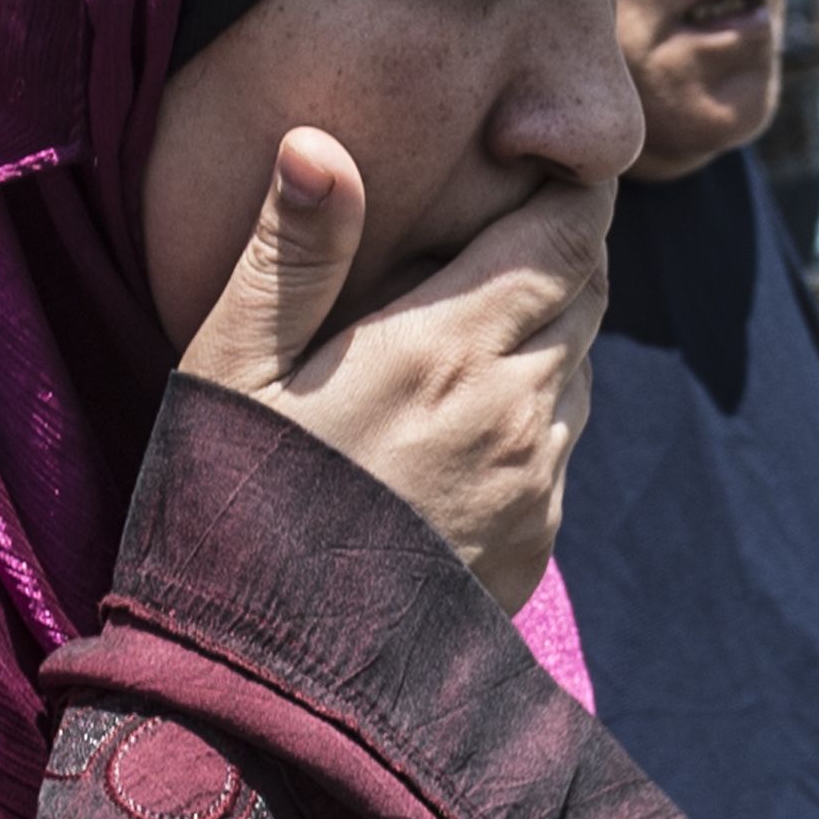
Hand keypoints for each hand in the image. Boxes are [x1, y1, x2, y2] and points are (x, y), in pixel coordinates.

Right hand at [176, 128, 609, 609]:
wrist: (265, 677)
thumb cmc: (229, 502)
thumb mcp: (233, 368)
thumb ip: (292, 253)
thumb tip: (318, 141)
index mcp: (449, 345)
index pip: (570, 233)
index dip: (563, 190)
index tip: (525, 171)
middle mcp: (518, 406)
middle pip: (589, 290)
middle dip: (556, 250)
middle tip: (489, 236)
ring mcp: (537, 480)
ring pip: (580, 367)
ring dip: (546, 332)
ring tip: (464, 331)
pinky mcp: (535, 541)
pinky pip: (562, 445)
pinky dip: (532, 411)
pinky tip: (453, 426)